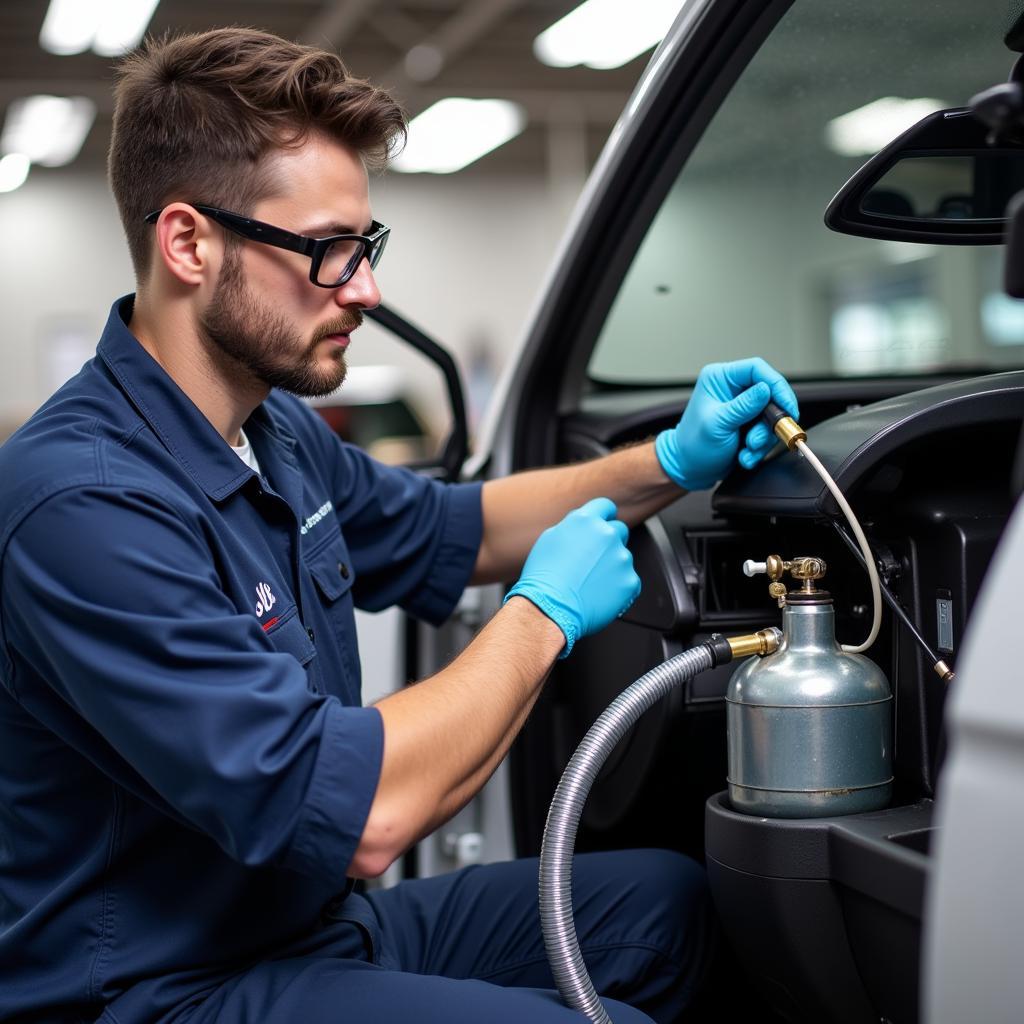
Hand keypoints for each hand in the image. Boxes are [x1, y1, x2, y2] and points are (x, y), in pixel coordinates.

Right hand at [503, 497, 640, 657]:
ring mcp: (622, 558)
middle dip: (609, 541)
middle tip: (594, 559)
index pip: (606, 506)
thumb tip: (583, 528)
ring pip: (622, 558)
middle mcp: (608, 534)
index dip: (604, 516)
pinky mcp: (630, 581)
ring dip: (611, 566)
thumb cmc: (543, 576)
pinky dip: (618, 587)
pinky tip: (599, 595)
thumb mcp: (550, 539)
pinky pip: (629, 581)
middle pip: (619, 530)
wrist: (549, 608)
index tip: (603, 523)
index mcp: (586, 520)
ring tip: (589, 583)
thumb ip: (573, 527)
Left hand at [655, 357, 798, 490]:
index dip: (775, 385)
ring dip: (764, 438)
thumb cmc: (693, 446)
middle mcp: (732, 388)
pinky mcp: (749, 423)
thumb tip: (766, 389)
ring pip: (772, 416)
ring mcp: (742, 407)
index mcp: (719, 378)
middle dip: (770, 421)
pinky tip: (745, 456)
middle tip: (759, 439)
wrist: (688, 469)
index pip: (756, 369)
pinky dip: (760, 447)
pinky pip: (767, 431)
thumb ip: (743, 406)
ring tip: (748, 451)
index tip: (786, 406)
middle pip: (770, 393)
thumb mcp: (718, 424)